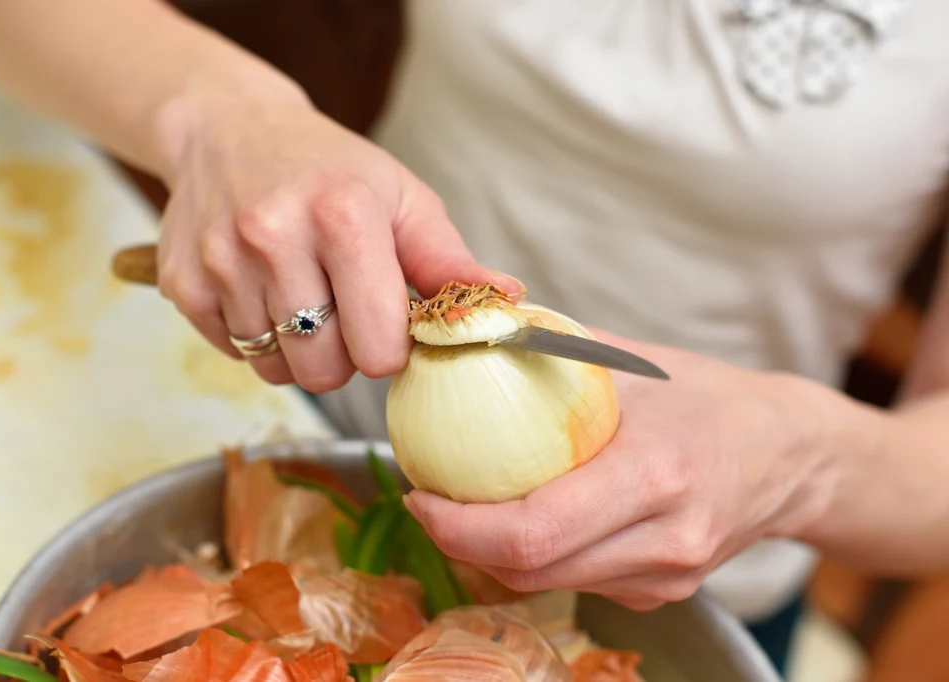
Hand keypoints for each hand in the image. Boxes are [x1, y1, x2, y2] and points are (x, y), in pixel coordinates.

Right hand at [153, 84, 521, 391]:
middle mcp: (274, 237)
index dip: (391, 346)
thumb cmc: (329, 167)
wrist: (229, 128)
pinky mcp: (183, 282)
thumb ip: (449, 261)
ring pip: (278, 370)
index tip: (388, 322)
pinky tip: (264, 292)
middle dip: (344, 356)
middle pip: (325, 371)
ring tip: (303, 298)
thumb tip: (505, 305)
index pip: (379, 346)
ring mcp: (222, 261)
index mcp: (343, 216)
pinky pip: (235, 355)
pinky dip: (257, 339)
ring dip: (299, 350)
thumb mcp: (401, 198)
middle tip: (344, 312)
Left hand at [404, 330, 840, 609]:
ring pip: (548, 584)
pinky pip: (577, 582)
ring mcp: (668, 577)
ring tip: (460, 507)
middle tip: (427, 501)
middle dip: (459, 544)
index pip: (533, 530)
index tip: (420, 492)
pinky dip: (534, 558)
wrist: (794, 455)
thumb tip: (473, 327)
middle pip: (530, 570)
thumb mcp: (636, 363)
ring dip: (489, 555)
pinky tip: (518, 518)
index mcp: (657, 475)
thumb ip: (553, 350)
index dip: (458, 526)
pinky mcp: (664, 592)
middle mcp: (665, 540)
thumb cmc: (711, 398)